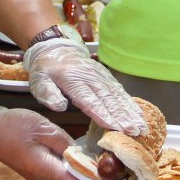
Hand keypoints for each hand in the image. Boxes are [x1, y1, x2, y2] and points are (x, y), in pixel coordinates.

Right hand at [0, 106, 114, 179]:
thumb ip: (64, 142)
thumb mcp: (43, 129)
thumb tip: (80, 153)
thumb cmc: (13, 127)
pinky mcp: (37, 168)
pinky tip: (86, 165)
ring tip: (108, 176)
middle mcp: (45, 177)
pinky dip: (76, 172)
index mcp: (47, 170)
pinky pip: (61, 173)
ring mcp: (40, 174)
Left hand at [23, 37, 147, 135]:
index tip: (114, 127)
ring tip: (141, 127)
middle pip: (108, 99)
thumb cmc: (46, 69)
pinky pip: (120, 90)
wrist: (55, 48)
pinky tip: (139, 114)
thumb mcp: (38, 80)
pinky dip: (130, 103)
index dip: (103, 114)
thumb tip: (59, 106)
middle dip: (123, 117)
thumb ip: (47, 93)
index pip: (90, 100)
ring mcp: (100, 76)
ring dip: (130, 112)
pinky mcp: (106, 77)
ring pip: (117, 96)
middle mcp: (90, 78)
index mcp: (73, 80)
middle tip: (134, 132)